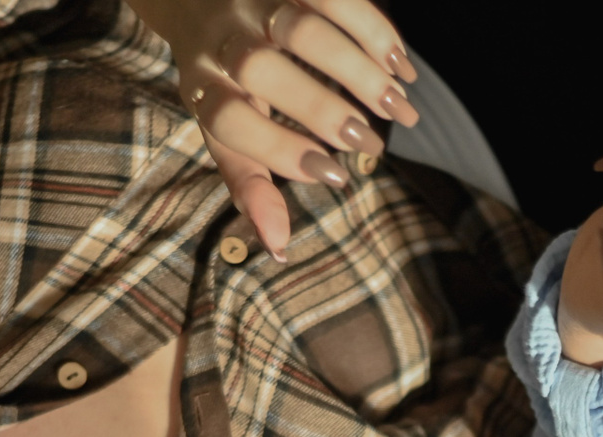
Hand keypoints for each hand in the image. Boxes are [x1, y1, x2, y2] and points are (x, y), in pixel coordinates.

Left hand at [127, 0, 418, 259]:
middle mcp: (220, 42)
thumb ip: (251, 184)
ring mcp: (255, 2)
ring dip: (356, 68)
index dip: (279, 151)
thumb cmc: (220, 84)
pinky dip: (372, 28)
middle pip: (262, 69)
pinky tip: (400, 63)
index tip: (334, 175)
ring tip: (399, 105)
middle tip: (370, 142)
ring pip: (302, 28)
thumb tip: (279, 247)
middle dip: (321, 108)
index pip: (228, 122)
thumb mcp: (225, 134)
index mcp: (202, 88)